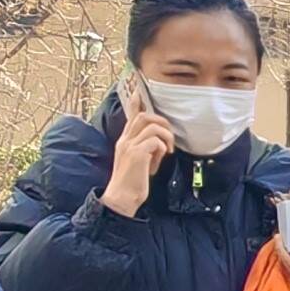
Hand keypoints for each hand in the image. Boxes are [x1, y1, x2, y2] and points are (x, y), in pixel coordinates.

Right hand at [100, 96, 173, 217]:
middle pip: (144, 116)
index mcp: (124, 141)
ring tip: (166, 152)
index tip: (139, 92)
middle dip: (162, 123)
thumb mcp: (138, 162)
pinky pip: (155, 141)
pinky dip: (162, 148)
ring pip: (152, 126)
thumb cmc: (131, 183)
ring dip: (165, 137)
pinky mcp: (136, 154)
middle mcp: (125, 140)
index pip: (131, 117)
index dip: (136, 103)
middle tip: (168, 139)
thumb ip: (145, 150)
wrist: (121, 198)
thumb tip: (160, 145)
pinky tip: (159, 161)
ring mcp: (130, 146)